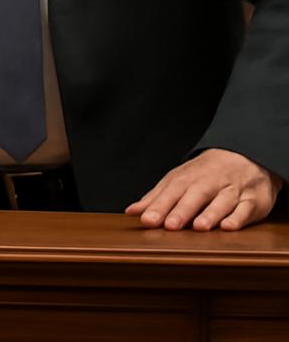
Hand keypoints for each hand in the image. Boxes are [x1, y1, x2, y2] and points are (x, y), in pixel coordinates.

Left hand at [125, 148, 281, 230]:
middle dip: (181, 211)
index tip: (147, 220)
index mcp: (188, 178)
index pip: (171, 192)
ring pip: (220, 202)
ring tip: (198, 227)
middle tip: (169, 226)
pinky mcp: (252, 201)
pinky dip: (238, 218)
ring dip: (209, 214)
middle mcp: (208, 183)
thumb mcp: (179, 180)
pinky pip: (245, 209)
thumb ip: (156, 197)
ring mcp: (231, 191)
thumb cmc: (205, 173)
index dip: (159, 206)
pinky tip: (228, 227)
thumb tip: (132, 211)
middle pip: (193, 196)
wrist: (246, 156)